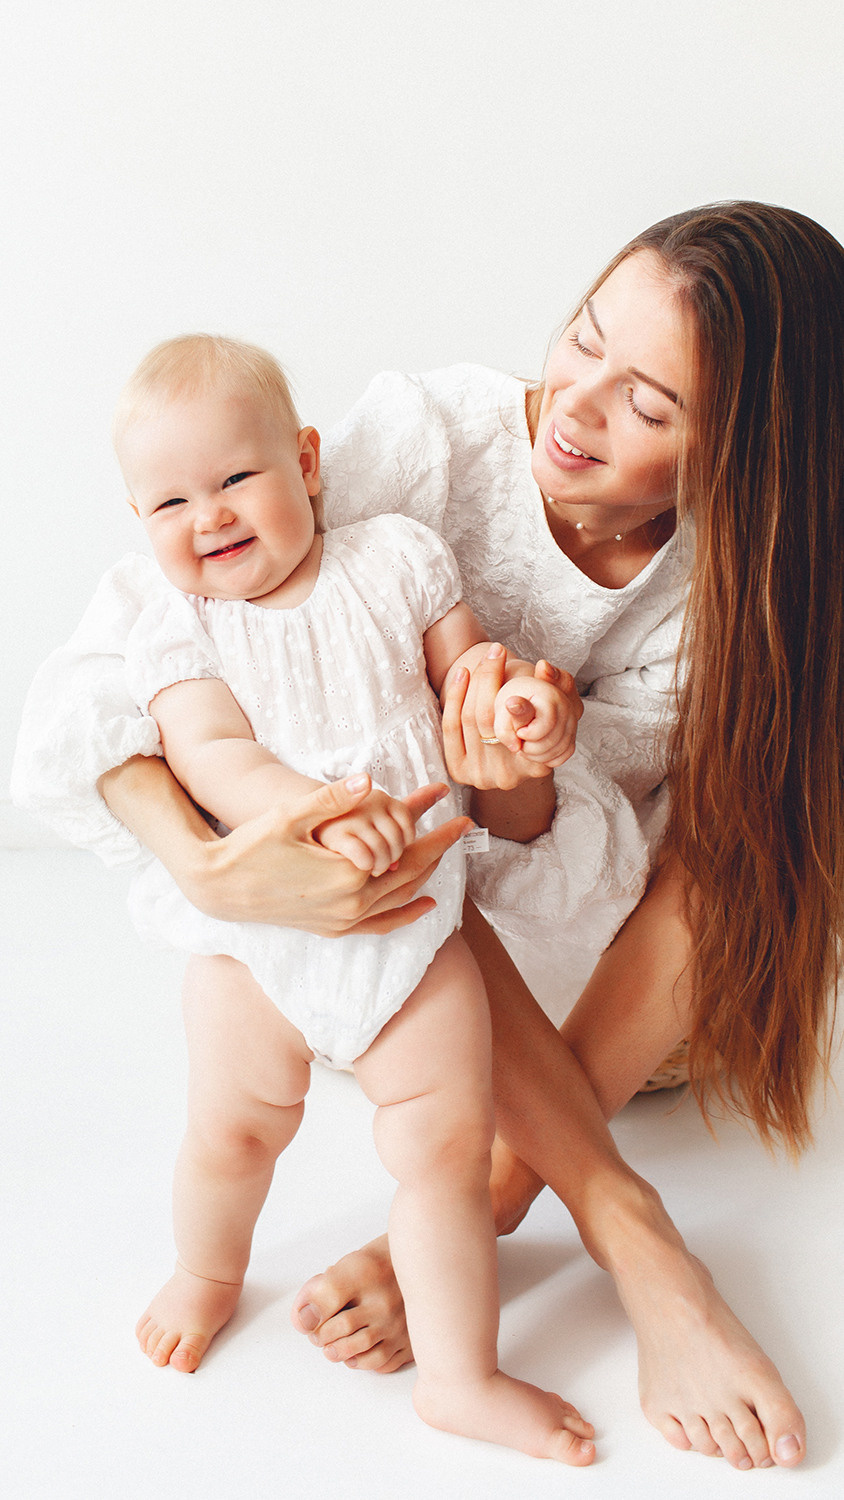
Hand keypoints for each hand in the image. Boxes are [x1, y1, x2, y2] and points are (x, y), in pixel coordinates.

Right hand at [192, 775, 470, 934]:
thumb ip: (332, 797)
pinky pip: (380, 925)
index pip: (408, 854)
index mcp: (348, 877)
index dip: (436, 834)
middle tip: (462, 829)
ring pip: (399, 901)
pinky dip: (405, 914)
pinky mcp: (331, 929)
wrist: (217, 886)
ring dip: (425, 878)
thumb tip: (368, 780)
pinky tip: (423, 904)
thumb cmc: (250, 845)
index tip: (457, 816)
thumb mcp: (291, 815)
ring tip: (444, 854)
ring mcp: (342, 922)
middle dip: (439, 851)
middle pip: (410, 877)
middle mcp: (351, 906)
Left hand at [442, 648, 576, 789]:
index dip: (511, 687)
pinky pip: (451, 728)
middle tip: (495, 652)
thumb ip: (561, 685)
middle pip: (489, 718)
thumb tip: (544, 667)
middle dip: (489, 678)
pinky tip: (462, 674)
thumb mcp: (558, 703)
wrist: (509, 744)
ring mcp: (481, 777)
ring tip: (482, 658)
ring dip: (472, 683)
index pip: (522, 722)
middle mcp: (508, 777)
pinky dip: (454, 697)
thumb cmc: (539, 717)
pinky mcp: (459, 771)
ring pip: (469, 719)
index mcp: (537, 766)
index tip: (503, 656)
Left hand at [492, 669, 579, 766]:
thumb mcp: (501, 709)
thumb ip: (504, 727)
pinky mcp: (572, 734)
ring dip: (536, 755)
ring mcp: (571, 721)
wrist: (523, 699)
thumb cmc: (513, 700)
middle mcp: (565, 707)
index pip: (543, 727)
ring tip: (524, 744)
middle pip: (551, 741)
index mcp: (548, 696)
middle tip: (519, 739)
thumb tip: (516, 746)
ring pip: (558, 751)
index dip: (526, 735)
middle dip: (529, 748)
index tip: (518, 730)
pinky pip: (564, 755)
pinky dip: (548, 758)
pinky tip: (535, 748)